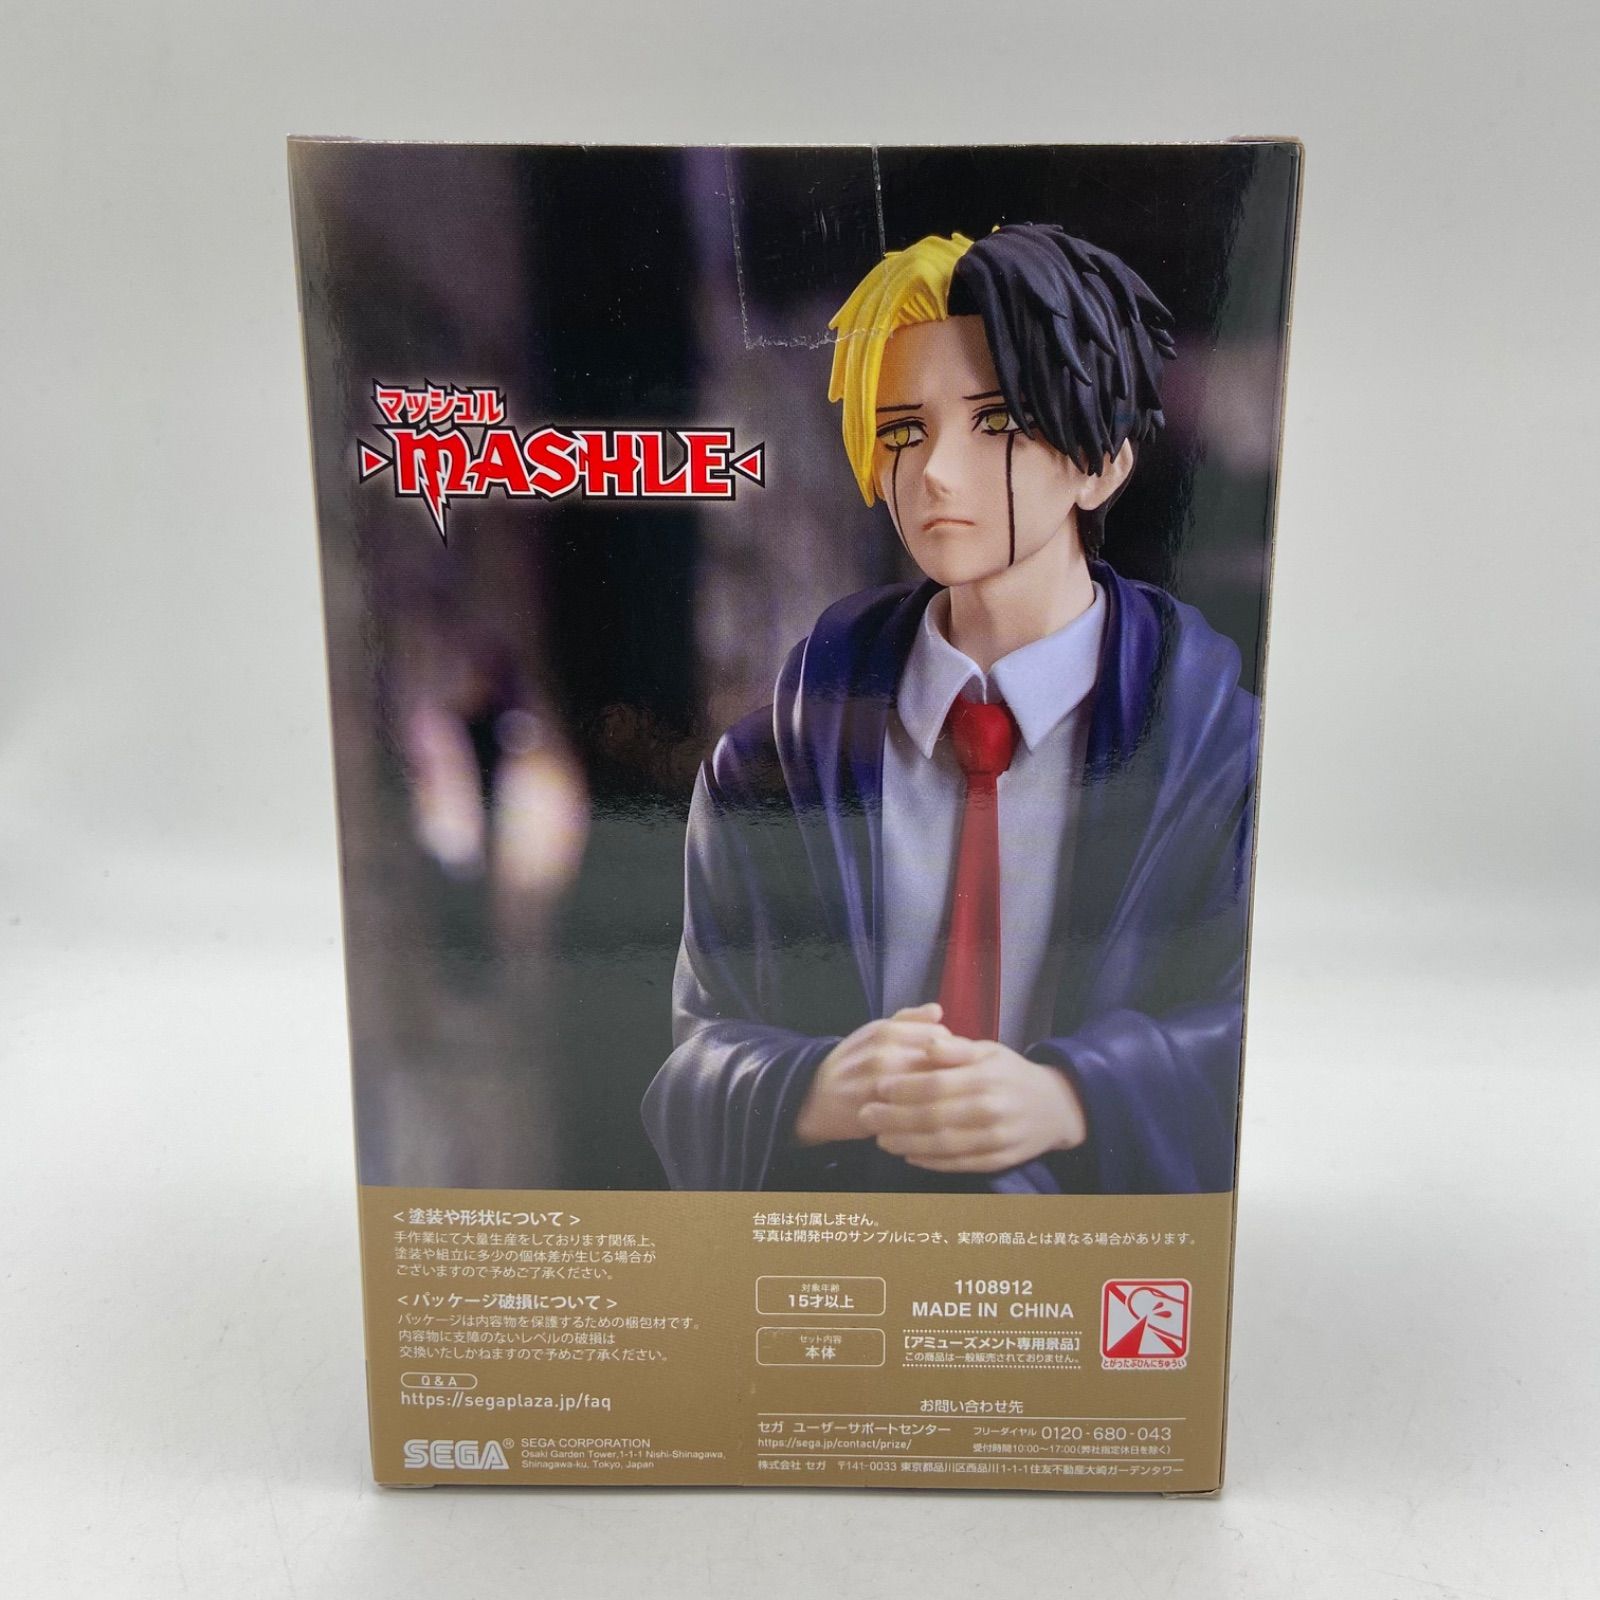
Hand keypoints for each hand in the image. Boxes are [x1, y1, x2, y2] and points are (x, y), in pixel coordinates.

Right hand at [793, 1004, 950, 1146]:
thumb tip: (938, 1010)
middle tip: (948, 1078)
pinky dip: (928, 1111)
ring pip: (934, 1086)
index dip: (950, 1046)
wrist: (816, 1096)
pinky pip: (920, 1111)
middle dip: (951, 1070)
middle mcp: (885, 1055)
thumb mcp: (875, 1031)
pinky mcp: (882, 1114)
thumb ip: (908, 1019)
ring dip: (942, 1091)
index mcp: (886, 1031)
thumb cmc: (853, 1061)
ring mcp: (883, 1087)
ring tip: (938, 1095)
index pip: (942, 1033)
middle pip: (942, 1060)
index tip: (946, 1057)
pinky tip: (926, 1112)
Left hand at [858, 1035, 1086, 1172]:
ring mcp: (996, 1139)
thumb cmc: (1012, 1074)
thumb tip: (927, 1041)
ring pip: (942, 1145)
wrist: (1055, 1108)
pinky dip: (930, 1162)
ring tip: (880, 1139)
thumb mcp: (989, 1051)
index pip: (936, 1084)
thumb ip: (956, 1048)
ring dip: (906, 1143)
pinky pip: (958, 1163)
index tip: (878, 1087)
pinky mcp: (998, 1161)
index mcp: (986, 1077)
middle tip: (866, 1116)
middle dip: (894, 1118)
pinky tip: (909, 1155)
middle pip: (933, 1117)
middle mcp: (991, 1110)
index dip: (903, 1088)